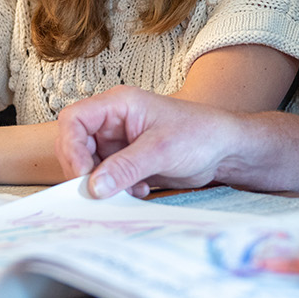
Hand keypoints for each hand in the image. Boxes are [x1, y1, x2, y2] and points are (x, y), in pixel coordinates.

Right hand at [55, 85, 239, 197]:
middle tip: (98, 193)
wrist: (226, 150)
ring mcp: (120, 141)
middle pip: (76, 144)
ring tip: (128, 190)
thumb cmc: (200, 134)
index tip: (84, 175)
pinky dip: (116, 188)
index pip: (74, 119)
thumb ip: (125, 167)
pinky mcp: (128, 160)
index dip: (72, 147)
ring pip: (90, 164)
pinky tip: (139, 191)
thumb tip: (94, 186)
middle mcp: (114, 121)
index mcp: (119, 104)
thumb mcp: (162, 150)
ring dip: (103, 183)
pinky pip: (107, 177)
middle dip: (85, 170)